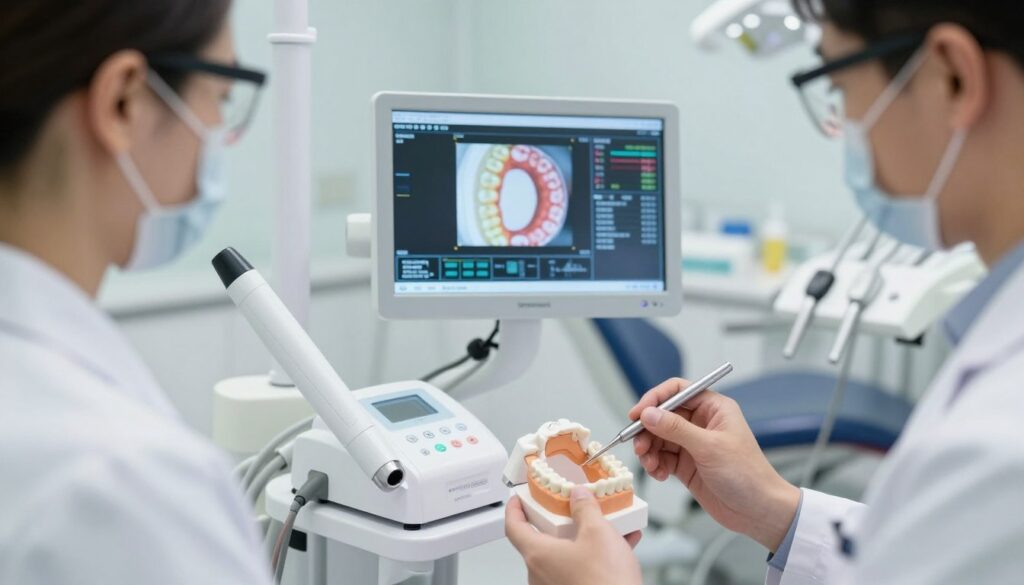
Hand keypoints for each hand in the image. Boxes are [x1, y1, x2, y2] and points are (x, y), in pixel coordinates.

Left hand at [505, 486, 641, 584]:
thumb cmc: (604, 583)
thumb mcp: (598, 533)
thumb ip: (586, 509)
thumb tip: (579, 496)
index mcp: (538, 555)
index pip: (513, 527)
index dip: (513, 509)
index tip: (517, 499)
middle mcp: (541, 574)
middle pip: (541, 539)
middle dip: (559, 521)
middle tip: (569, 507)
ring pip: (565, 554)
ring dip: (583, 538)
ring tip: (605, 525)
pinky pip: (580, 568)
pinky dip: (595, 555)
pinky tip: (619, 545)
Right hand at [629, 378, 799, 550]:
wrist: (758, 511)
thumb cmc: (747, 475)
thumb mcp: (709, 447)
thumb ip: (676, 429)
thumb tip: (648, 414)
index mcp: (714, 408)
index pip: (677, 391)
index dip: (654, 399)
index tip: (637, 414)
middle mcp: (702, 422)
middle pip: (662, 415)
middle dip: (647, 430)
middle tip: (639, 445)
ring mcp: (693, 444)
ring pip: (658, 438)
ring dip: (649, 450)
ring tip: (650, 464)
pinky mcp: (687, 464)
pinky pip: (662, 457)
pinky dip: (655, 465)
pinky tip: (659, 474)